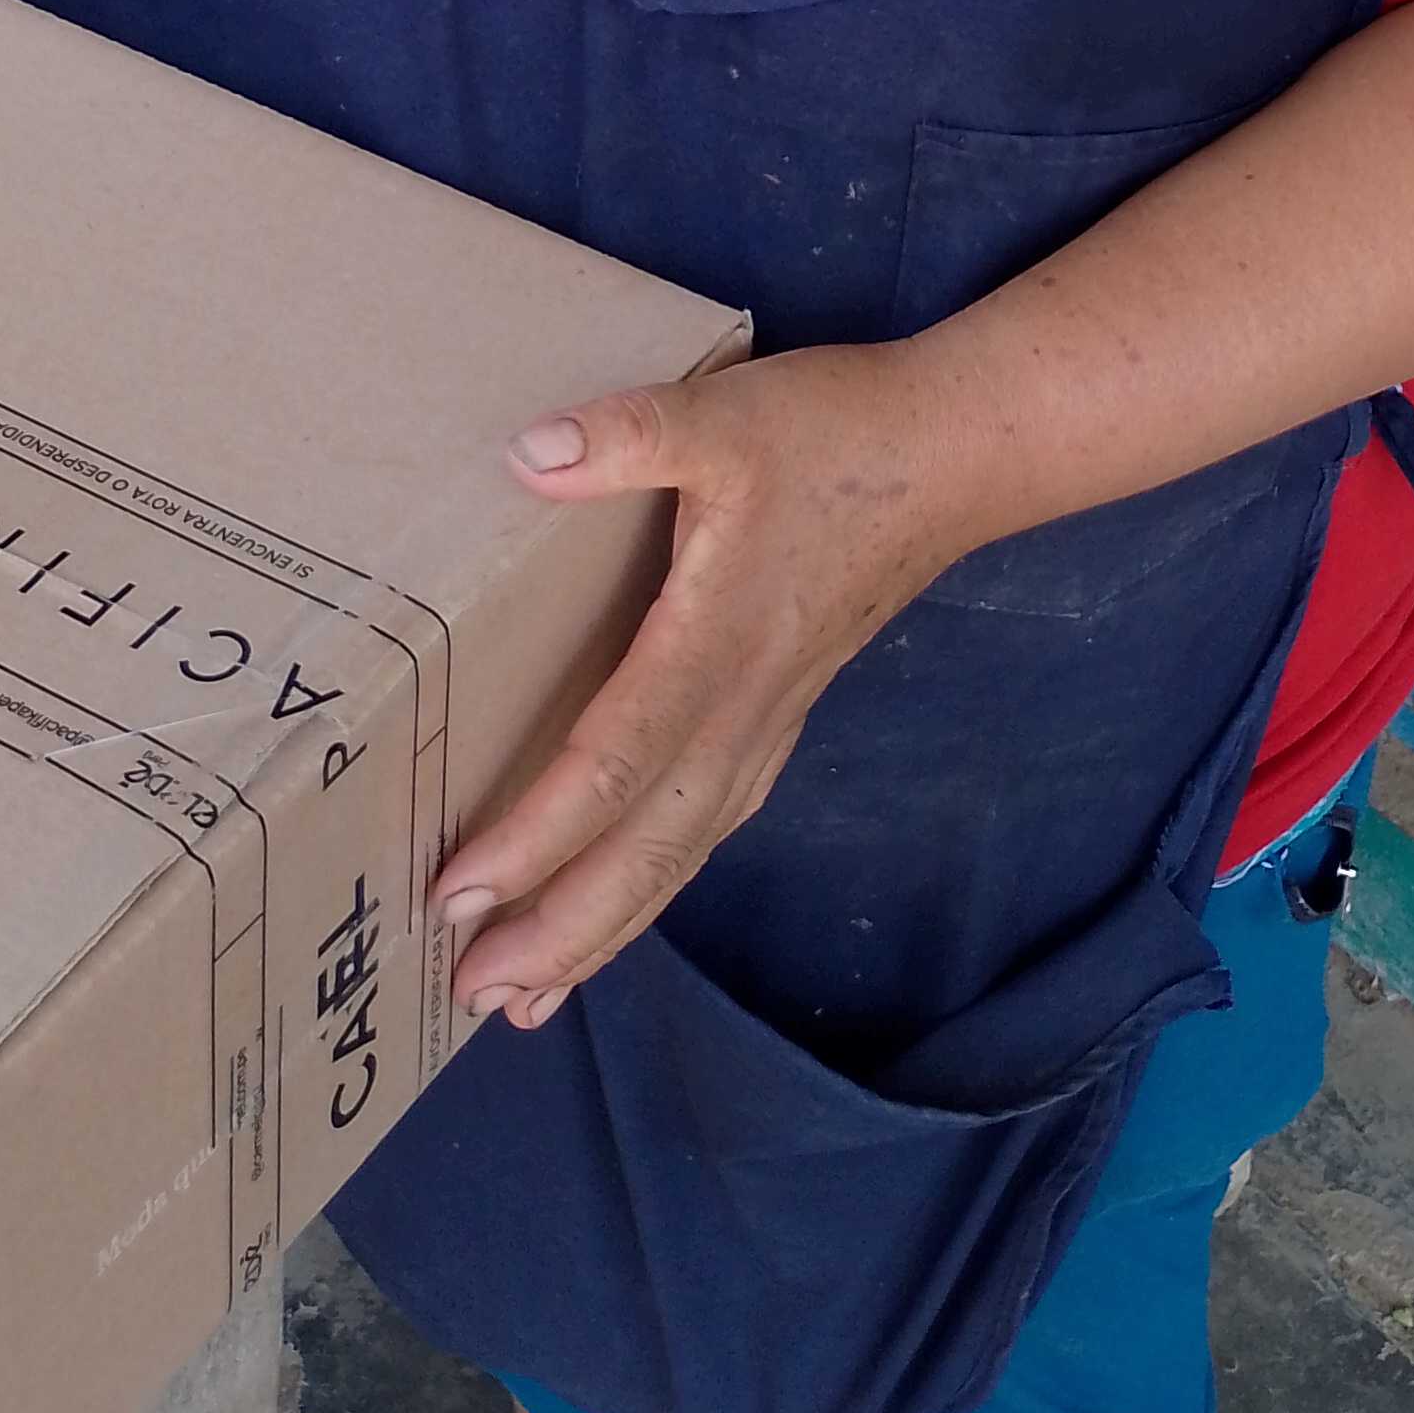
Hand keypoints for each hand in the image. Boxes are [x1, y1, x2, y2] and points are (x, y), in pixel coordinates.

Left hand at [433, 340, 980, 1030]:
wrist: (955, 455)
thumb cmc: (838, 433)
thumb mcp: (726, 414)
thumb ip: (628, 433)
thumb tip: (526, 451)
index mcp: (716, 645)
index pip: (614, 766)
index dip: (535, 837)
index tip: (457, 895)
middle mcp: (743, 708)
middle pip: (647, 847)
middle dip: (561, 928)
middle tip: (471, 993)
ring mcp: (769, 719)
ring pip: (680, 851)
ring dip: (604, 929)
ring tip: (528, 997)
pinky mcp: (782, 712)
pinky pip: (708, 823)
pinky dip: (654, 883)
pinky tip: (621, 908)